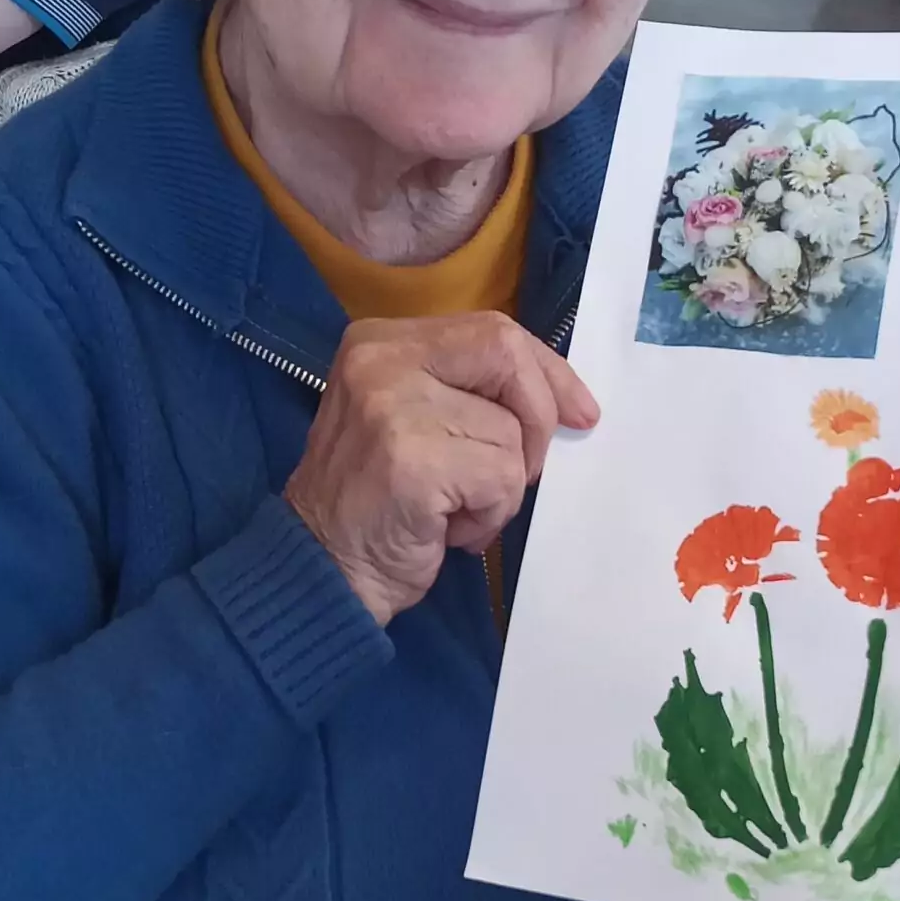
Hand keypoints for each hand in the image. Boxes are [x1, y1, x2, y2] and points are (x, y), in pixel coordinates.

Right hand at [286, 313, 599, 626]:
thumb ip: (471, 393)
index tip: (578, 411)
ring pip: (510, 431)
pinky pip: (501, 477)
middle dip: (537, 420)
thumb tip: (565, 402)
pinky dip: (489, 515)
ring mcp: (392, 405)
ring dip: (501, 488)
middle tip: (520, 473)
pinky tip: (446, 528)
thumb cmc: (376, 503)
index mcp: (381, 341)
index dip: (546, 371)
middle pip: (507, 356)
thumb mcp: (414, 419)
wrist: (320, 570)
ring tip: (452, 509)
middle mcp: (381, 360)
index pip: (492, 330)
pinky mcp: (411, 458)